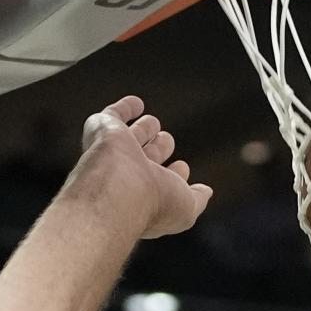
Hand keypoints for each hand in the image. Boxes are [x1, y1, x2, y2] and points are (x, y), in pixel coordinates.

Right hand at [78, 96, 212, 239]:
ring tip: (154, 122)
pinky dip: (124, 108)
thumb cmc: (154, 203)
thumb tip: (206, 192)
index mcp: (146, 197)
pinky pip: (112, 115)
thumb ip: (198, 199)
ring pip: (131, 137)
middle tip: (166, 140)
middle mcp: (128, 177)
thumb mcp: (187, 207)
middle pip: (145, 158)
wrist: (118, 190)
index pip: (161, 183)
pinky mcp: (103, 130)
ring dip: (144, 129)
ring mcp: (114, 154)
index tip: (182, 168)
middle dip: (158, 149)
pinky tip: (136, 103)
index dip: (174, 175)